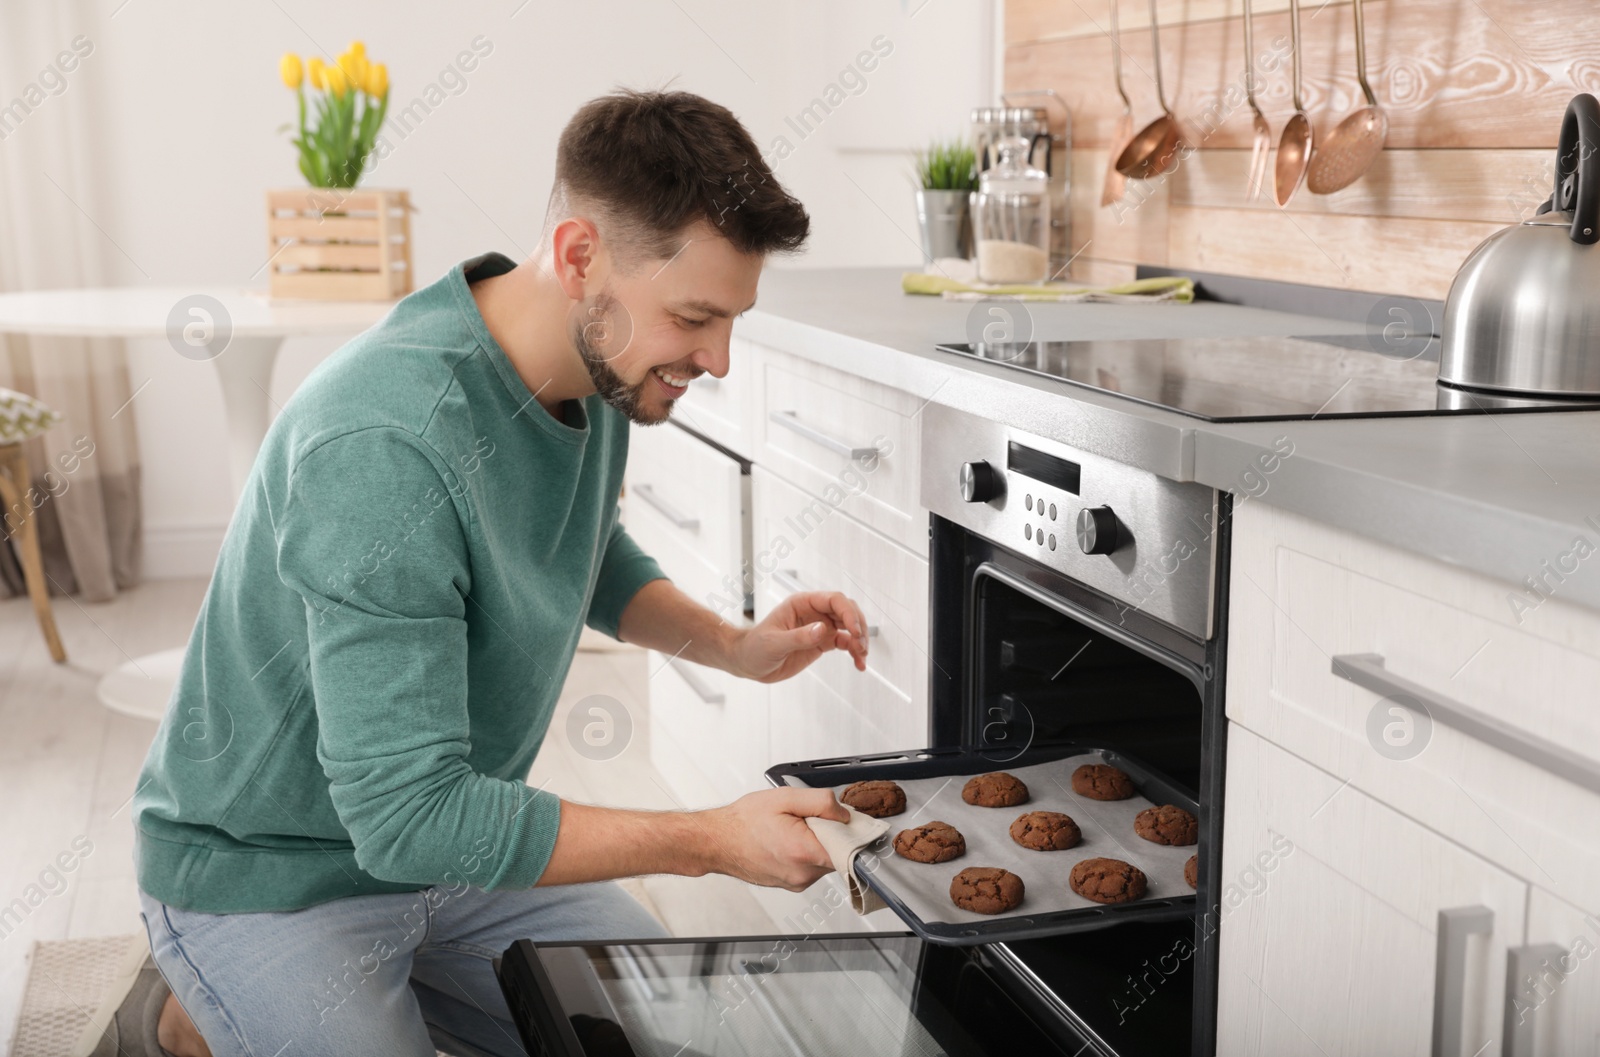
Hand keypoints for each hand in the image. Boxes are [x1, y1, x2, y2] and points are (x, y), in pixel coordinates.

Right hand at [695, 788, 848, 890]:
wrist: (718, 842)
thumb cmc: (743, 822)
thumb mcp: (785, 797)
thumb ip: (821, 802)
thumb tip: (844, 814)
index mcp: (804, 852)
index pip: (850, 848)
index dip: (849, 830)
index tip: (841, 819)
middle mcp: (803, 874)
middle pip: (839, 853)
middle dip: (830, 833)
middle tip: (807, 818)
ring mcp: (798, 882)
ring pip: (825, 860)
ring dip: (817, 842)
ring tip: (792, 829)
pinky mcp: (792, 884)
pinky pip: (811, 866)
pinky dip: (806, 852)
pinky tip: (787, 840)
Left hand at [728, 588, 870, 682]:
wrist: (748, 663)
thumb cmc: (754, 648)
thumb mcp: (774, 643)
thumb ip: (798, 637)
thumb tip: (823, 629)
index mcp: (801, 604)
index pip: (833, 600)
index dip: (848, 613)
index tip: (854, 631)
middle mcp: (814, 613)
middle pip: (846, 611)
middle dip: (858, 626)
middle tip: (861, 645)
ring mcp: (820, 627)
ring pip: (849, 627)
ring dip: (860, 640)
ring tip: (862, 657)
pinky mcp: (822, 642)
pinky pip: (845, 643)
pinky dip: (854, 652)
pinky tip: (858, 663)